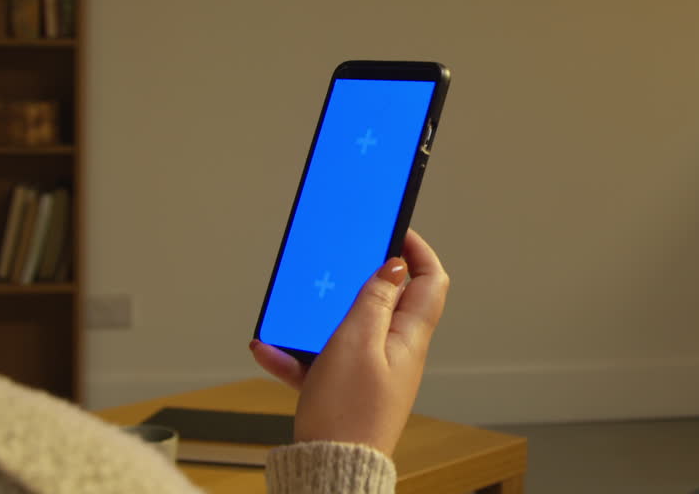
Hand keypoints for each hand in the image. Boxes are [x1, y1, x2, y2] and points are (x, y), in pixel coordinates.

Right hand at [250, 229, 449, 455]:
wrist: (330, 471)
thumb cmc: (349, 414)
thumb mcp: (358, 342)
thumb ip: (375, 300)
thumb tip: (396, 266)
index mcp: (409, 337)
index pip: (430, 281)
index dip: (417, 250)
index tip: (393, 228)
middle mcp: (394, 352)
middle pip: (385, 300)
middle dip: (356, 279)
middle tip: (336, 261)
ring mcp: (370, 371)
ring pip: (345, 329)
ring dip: (315, 319)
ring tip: (289, 313)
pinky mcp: (344, 390)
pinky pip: (320, 360)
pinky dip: (295, 354)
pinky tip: (268, 350)